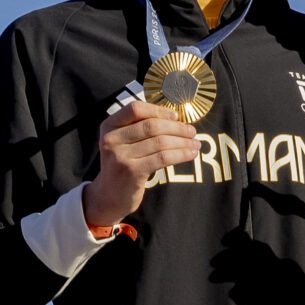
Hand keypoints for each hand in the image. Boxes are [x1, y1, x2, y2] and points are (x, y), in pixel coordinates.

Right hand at [85, 98, 200, 228]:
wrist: (110, 195)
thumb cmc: (123, 164)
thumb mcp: (122, 142)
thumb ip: (138, 127)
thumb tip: (175, 118)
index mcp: (109, 126)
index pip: (135, 109)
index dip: (158, 110)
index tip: (175, 116)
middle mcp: (111, 139)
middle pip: (151, 125)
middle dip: (177, 128)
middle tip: (192, 131)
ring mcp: (120, 156)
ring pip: (160, 142)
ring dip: (183, 142)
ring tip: (195, 143)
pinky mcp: (132, 172)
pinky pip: (163, 158)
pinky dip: (181, 154)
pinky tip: (191, 154)